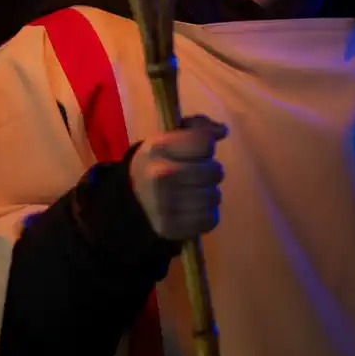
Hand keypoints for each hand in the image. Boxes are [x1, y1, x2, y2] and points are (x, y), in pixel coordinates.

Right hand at [129, 116, 227, 241]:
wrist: (131, 197)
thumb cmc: (159, 162)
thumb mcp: (170, 137)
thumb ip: (198, 127)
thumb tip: (223, 131)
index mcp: (159, 147)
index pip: (205, 141)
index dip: (207, 145)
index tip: (198, 151)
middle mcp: (161, 175)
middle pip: (215, 171)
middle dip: (211, 171)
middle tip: (198, 174)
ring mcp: (164, 204)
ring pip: (214, 197)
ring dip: (210, 194)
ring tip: (195, 191)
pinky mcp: (170, 228)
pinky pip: (209, 220)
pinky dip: (207, 215)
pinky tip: (194, 209)